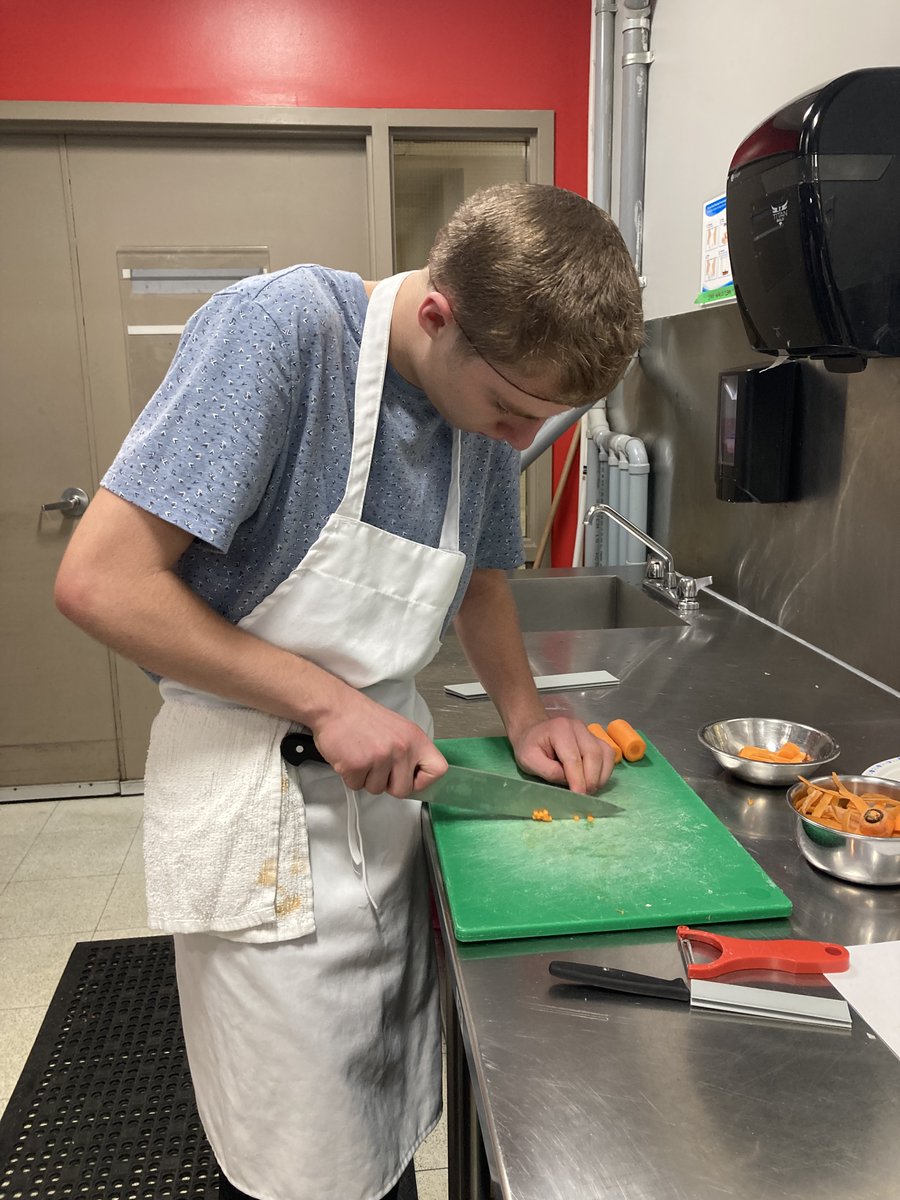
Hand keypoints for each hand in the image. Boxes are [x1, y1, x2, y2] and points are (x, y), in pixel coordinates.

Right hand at [311, 693, 446, 797]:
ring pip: (377, 790)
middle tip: (378, 767)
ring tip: (362, 755)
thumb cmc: (363, 718)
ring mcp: (380, 758)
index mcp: (415, 739)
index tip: (411, 778)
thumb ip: (409, 751)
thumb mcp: (399, 729)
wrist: (335, 707)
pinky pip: (357, 786)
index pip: (438, 770)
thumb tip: (414, 776)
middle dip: (389, 784)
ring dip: (367, 778)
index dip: (424, 781)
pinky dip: (351, 776)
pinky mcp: (358, 766)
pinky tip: (350, 757)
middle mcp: (401, 749)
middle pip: (403, 790)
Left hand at [510, 717, 613, 794]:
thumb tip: (569, 781)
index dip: (577, 779)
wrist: (533, 732)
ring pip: (605, 754)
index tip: (578, 796)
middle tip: (583, 795)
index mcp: (560, 729)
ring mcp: (589, 732)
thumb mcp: (529, 760)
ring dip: (600, 776)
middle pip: (593, 754)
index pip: (573, 757)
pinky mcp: (596, 739)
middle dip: (591, 779)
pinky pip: (608, 755)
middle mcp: (578, 727)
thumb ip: (548, 771)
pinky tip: (594, 781)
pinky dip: (605, 771)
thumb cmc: (530, 747)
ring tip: (589, 790)